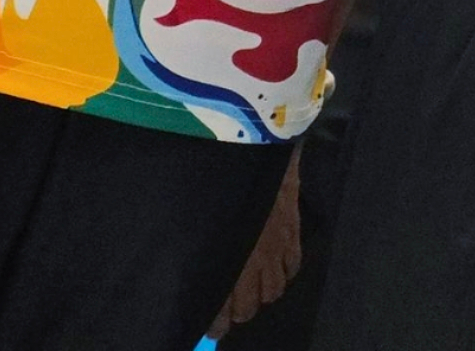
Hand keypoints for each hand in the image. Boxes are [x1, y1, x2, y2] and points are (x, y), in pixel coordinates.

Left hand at [210, 149, 301, 336]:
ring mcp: (276, 247)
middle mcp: (252, 261)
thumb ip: (196, 244)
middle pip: (249, 306)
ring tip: (253, 291)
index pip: (222, 307)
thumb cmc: (217, 179)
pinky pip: (293, 267)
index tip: (211, 327)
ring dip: (262, 295)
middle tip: (229, 311)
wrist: (256, 147)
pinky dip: (285, 275)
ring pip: (273, 292)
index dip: (217, 323)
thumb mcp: (197, 214)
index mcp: (225, 258)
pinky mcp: (294, 232)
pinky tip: (276, 271)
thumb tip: (180, 264)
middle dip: (238, 313)